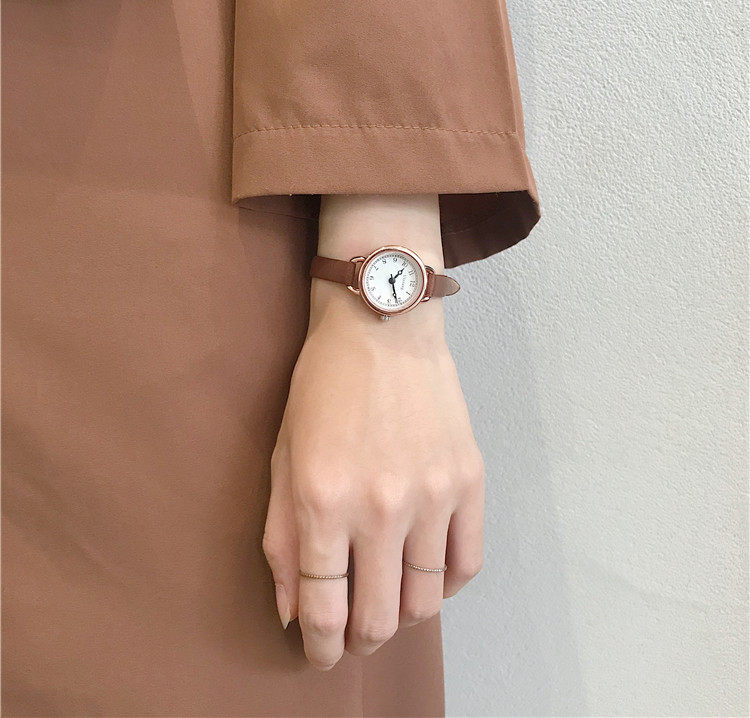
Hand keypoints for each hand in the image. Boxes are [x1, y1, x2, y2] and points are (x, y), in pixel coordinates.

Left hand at [263, 285, 483, 668]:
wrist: (383, 327)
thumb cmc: (323, 388)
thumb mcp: (283, 457)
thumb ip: (282, 539)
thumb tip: (293, 611)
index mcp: (323, 500)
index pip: (323, 609)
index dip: (320, 647)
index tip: (320, 653)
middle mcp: (381, 507)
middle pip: (378, 618)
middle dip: (360, 641)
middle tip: (352, 634)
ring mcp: (433, 495)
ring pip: (426, 602)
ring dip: (403, 619)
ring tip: (388, 602)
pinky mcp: (469, 480)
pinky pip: (467, 564)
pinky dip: (446, 585)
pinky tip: (425, 573)